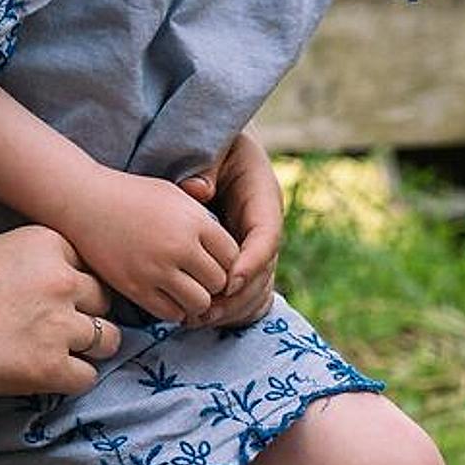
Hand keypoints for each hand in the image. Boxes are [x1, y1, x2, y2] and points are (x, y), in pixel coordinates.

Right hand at [0, 226, 116, 395]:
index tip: (49, 298)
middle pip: (103, 300)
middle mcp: (62, 280)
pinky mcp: (49, 367)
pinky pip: (87, 377)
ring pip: (108, 339)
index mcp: (47, 243)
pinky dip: (72, 378)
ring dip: (89, 347)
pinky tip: (48, 374)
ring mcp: (58, 325)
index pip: (87, 265)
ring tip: (60, 352)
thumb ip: (36, 261)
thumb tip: (64, 281)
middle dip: (85, 313)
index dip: (71, 285)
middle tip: (56, 327)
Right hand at [71, 169, 241, 323]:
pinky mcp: (136, 288)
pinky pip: (171, 313)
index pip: (233, 256)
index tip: (215, 261)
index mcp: (195, 221)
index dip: (228, 262)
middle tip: (202, 279)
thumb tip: (228, 251)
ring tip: (187, 290)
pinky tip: (168, 296)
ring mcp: (157, 270)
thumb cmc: (133, 195)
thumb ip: (203, 220)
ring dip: (197, 300)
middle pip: (219, 282)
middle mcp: (180, 247)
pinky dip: (175, 309)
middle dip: (214, 283)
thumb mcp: (176, 196)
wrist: (86, 201)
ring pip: (199, 303)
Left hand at [180, 128, 282, 327]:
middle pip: (264, 271)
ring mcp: (255, 246)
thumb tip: (199, 190)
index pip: (267, 235)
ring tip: (198, 320)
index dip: (252, 262)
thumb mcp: (214, 146)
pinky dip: (228, 310)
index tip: (229, 281)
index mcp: (263, 198)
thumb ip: (206, 165)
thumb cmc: (215, 145)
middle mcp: (265, 227)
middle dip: (237, 296)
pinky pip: (245, 293)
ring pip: (257, 288)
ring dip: (231, 309)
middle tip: (205, 311)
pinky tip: (201, 320)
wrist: (219, 148)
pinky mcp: (242, 260)